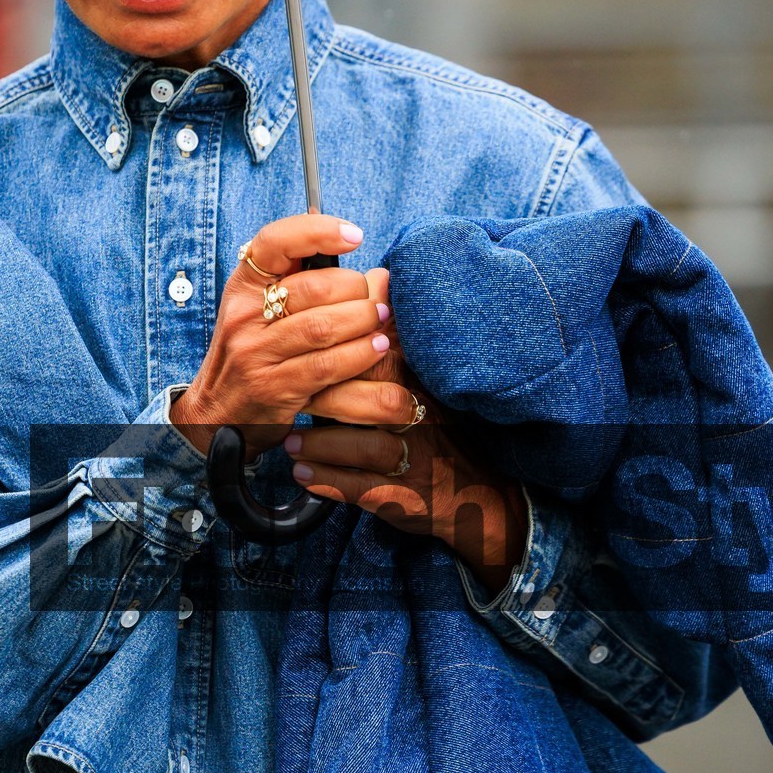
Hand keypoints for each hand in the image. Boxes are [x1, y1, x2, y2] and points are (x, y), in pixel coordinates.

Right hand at [170, 214, 389, 458]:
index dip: (317, 231)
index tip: (354, 236)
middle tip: (374, 301)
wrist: (216, 414)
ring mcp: (255, 354)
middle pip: (313, 287)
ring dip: (363, 321)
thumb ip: (309, 286)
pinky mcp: (272, 388)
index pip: (275, 242)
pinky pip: (326, 366)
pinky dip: (359, 354)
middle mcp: (244, 316)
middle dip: (356, 291)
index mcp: (244, 287)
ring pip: (323, 327)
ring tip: (380, 322)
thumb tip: (381, 275)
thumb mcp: (264, 313)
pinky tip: (374, 348)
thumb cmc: (254, 356)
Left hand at [284, 283, 528, 585]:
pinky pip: (360, 488)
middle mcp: (424, 417)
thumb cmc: (446, 431)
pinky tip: (301, 473)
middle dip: (325, 396)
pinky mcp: (405, 496)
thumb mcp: (432, 379)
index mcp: (425, 381)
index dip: (342, 347)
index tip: (308, 345)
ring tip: (290, 442)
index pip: (383, 354)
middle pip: (372, 396)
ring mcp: (415, 458)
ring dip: (320, 444)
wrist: (483, 497)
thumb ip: (401, 336)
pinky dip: (327, 481)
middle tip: (289, 397)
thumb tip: (378, 275)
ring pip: (363, 446)